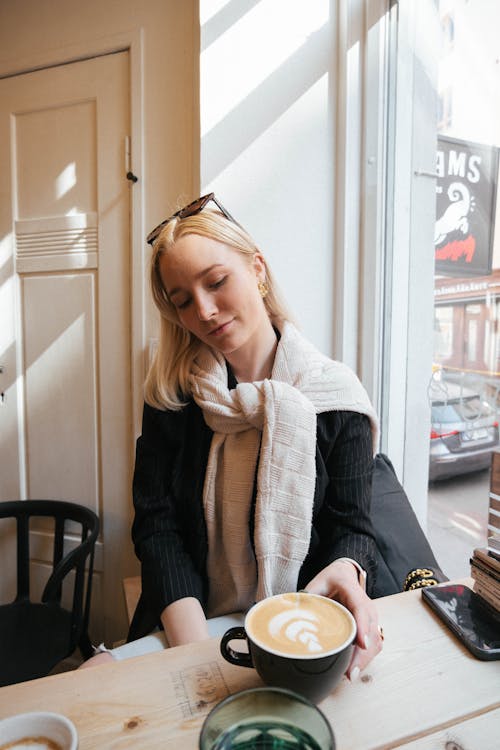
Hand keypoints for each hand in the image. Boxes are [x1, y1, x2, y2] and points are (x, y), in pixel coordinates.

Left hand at [305, 559, 382, 679]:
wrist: (344, 576)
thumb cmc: (331, 580)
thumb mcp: (317, 582)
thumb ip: (306, 596)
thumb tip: (289, 611)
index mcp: (352, 591)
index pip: (360, 609)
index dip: (362, 627)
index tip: (361, 643)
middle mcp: (367, 606)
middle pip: (370, 632)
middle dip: (363, 654)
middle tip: (350, 672)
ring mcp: (371, 619)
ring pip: (374, 642)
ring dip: (364, 660)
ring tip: (350, 674)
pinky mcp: (370, 630)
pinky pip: (372, 646)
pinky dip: (365, 659)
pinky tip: (353, 669)